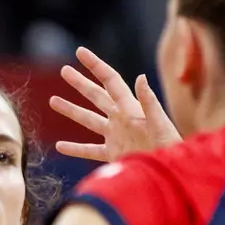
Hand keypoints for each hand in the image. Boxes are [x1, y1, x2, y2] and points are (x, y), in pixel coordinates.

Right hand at [51, 47, 181, 162]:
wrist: (171, 172)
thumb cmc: (170, 148)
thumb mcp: (160, 123)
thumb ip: (149, 101)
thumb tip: (140, 77)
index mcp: (131, 107)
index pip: (110, 80)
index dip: (95, 65)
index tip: (80, 52)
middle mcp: (121, 118)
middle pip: (96, 96)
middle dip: (80, 83)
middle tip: (64, 71)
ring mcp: (116, 136)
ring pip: (88, 120)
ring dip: (71, 110)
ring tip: (53, 101)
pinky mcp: (113, 154)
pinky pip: (90, 151)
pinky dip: (75, 149)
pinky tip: (60, 146)